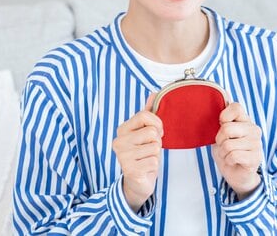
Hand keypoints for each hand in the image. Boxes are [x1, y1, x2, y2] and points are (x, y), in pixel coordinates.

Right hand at [112, 94, 162, 212]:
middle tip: (149, 150)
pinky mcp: (130, 170)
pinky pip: (154, 161)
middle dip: (157, 142)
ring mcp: (123, 156)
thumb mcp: (145, 133)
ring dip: (155, 155)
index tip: (157, 133)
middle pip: (152, 132)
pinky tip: (145, 169)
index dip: (157, 123)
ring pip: (155, 148)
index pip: (145, 115)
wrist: (138, 183)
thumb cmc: (143, 155)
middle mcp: (119, 141)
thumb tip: (154, 93)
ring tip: (147, 160)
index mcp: (122, 130)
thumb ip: (148, 114)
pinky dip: (154, 166)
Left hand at [212, 102, 262, 199]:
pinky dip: (228, 160)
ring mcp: (257, 144)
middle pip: (227, 128)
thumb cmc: (226, 151)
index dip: (223, 116)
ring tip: (228, 155)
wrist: (234, 173)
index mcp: (245, 120)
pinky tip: (233, 161)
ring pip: (228, 144)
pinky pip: (233, 156)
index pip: (236, 107)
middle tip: (223, 146)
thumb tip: (218, 106)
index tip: (221, 125)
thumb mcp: (220, 134)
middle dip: (219, 140)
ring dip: (223, 153)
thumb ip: (221, 122)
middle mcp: (254, 130)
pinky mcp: (256, 158)